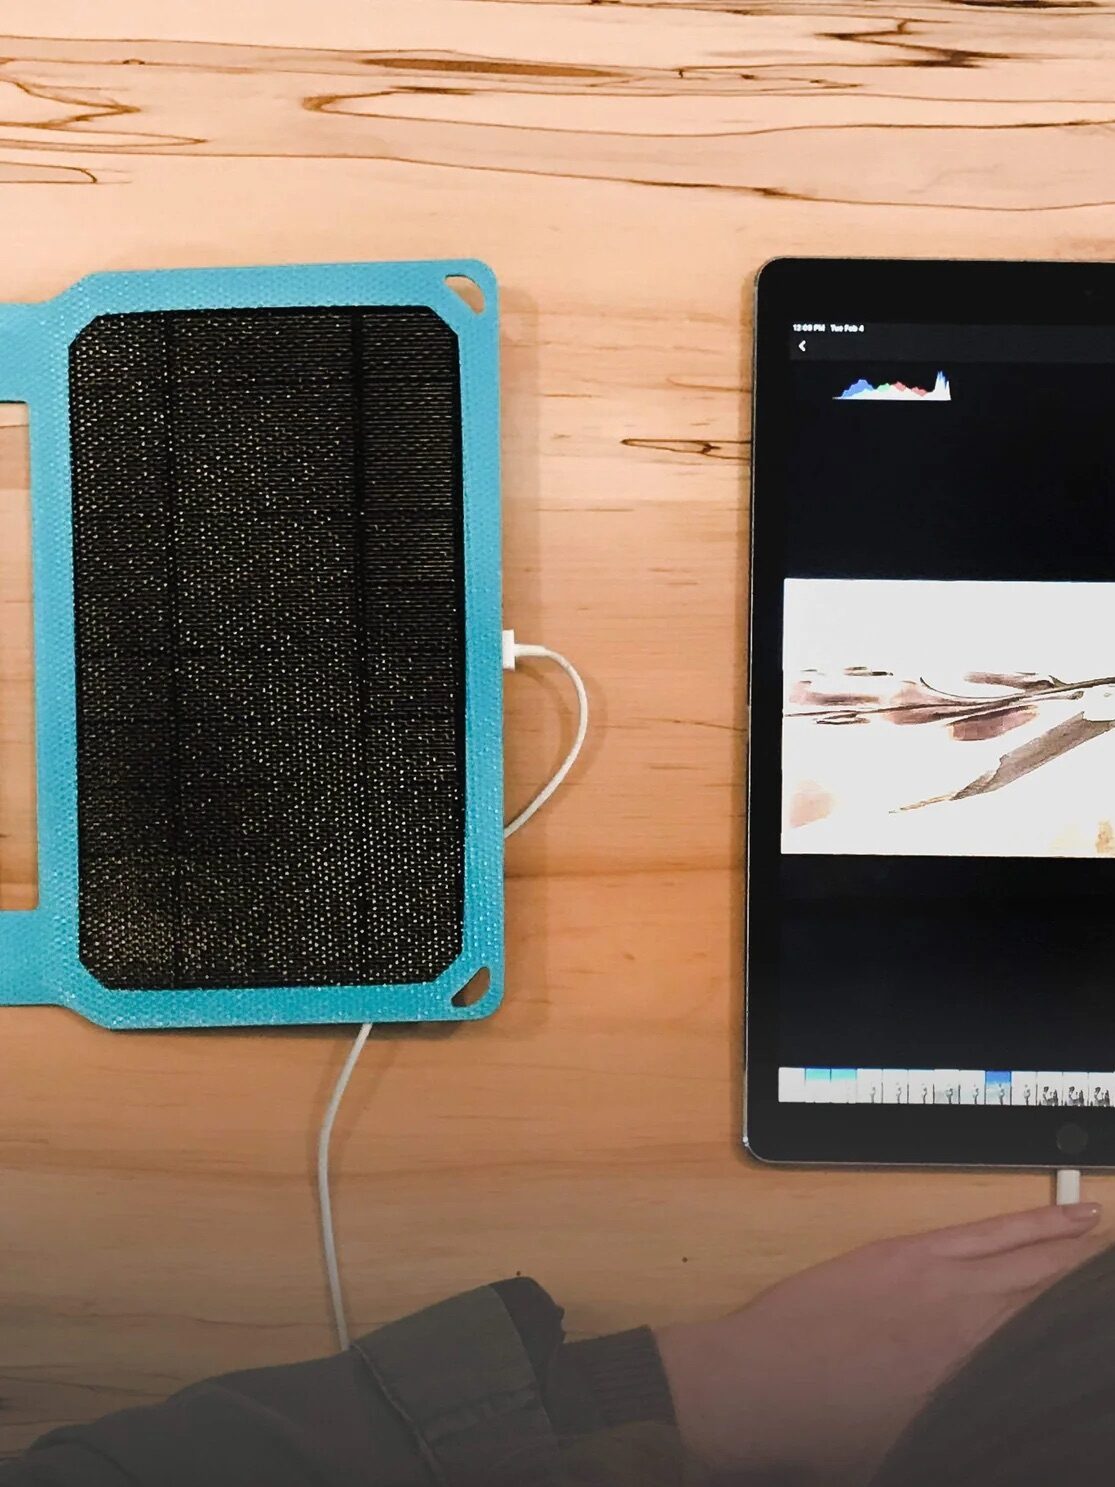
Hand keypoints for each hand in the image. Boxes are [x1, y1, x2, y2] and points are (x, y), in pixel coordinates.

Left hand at [656, 1202, 1104, 1485]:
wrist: (757, 1384)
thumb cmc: (827, 1435)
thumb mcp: (913, 1449)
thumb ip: (970, 1424)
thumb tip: (1006, 1407)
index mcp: (975, 1379)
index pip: (1050, 1351)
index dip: (1086, 1342)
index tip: (1108, 1338)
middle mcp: (974, 1326)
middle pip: (1053, 1300)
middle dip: (1092, 1296)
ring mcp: (944, 1279)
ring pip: (1032, 1260)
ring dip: (1080, 1253)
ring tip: (1112, 1247)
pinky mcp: (913, 1252)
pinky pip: (991, 1232)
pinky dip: (1036, 1224)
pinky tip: (1068, 1218)